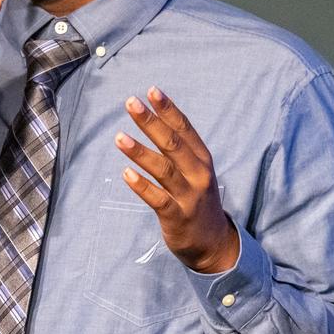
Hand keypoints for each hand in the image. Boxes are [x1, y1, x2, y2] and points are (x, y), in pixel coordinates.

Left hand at [114, 86, 239, 273]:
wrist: (214, 244)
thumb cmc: (198, 199)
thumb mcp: (196, 170)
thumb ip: (179, 148)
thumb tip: (153, 117)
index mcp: (202, 159)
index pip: (184, 129)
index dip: (168, 109)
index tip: (151, 90)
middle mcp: (198, 175)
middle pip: (172, 144)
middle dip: (151, 122)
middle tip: (131, 103)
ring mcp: (189, 197)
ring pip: (163, 170)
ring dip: (140, 152)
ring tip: (119, 137)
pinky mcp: (177, 217)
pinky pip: (157, 199)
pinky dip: (142, 186)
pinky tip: (126, 173)